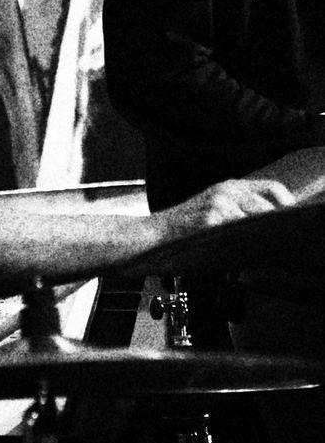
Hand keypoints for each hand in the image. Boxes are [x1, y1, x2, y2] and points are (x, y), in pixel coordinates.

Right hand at [160, 177, 294, 243]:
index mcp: (228, 187)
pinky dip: (245, 245)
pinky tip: (241, 254)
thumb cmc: (181, 232)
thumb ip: (240, 216)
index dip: (286, 204)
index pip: (272, 188)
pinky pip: (238, 233)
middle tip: (278, 240)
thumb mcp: (212, 214)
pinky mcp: (210, 221)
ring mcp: (218, 204)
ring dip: (261, 236)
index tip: (292, 222)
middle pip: (268, 204)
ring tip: (259, 250)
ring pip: (256, 219)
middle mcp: (225, 191)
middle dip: (276, 223)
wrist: (150, 236)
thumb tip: (271, 231)